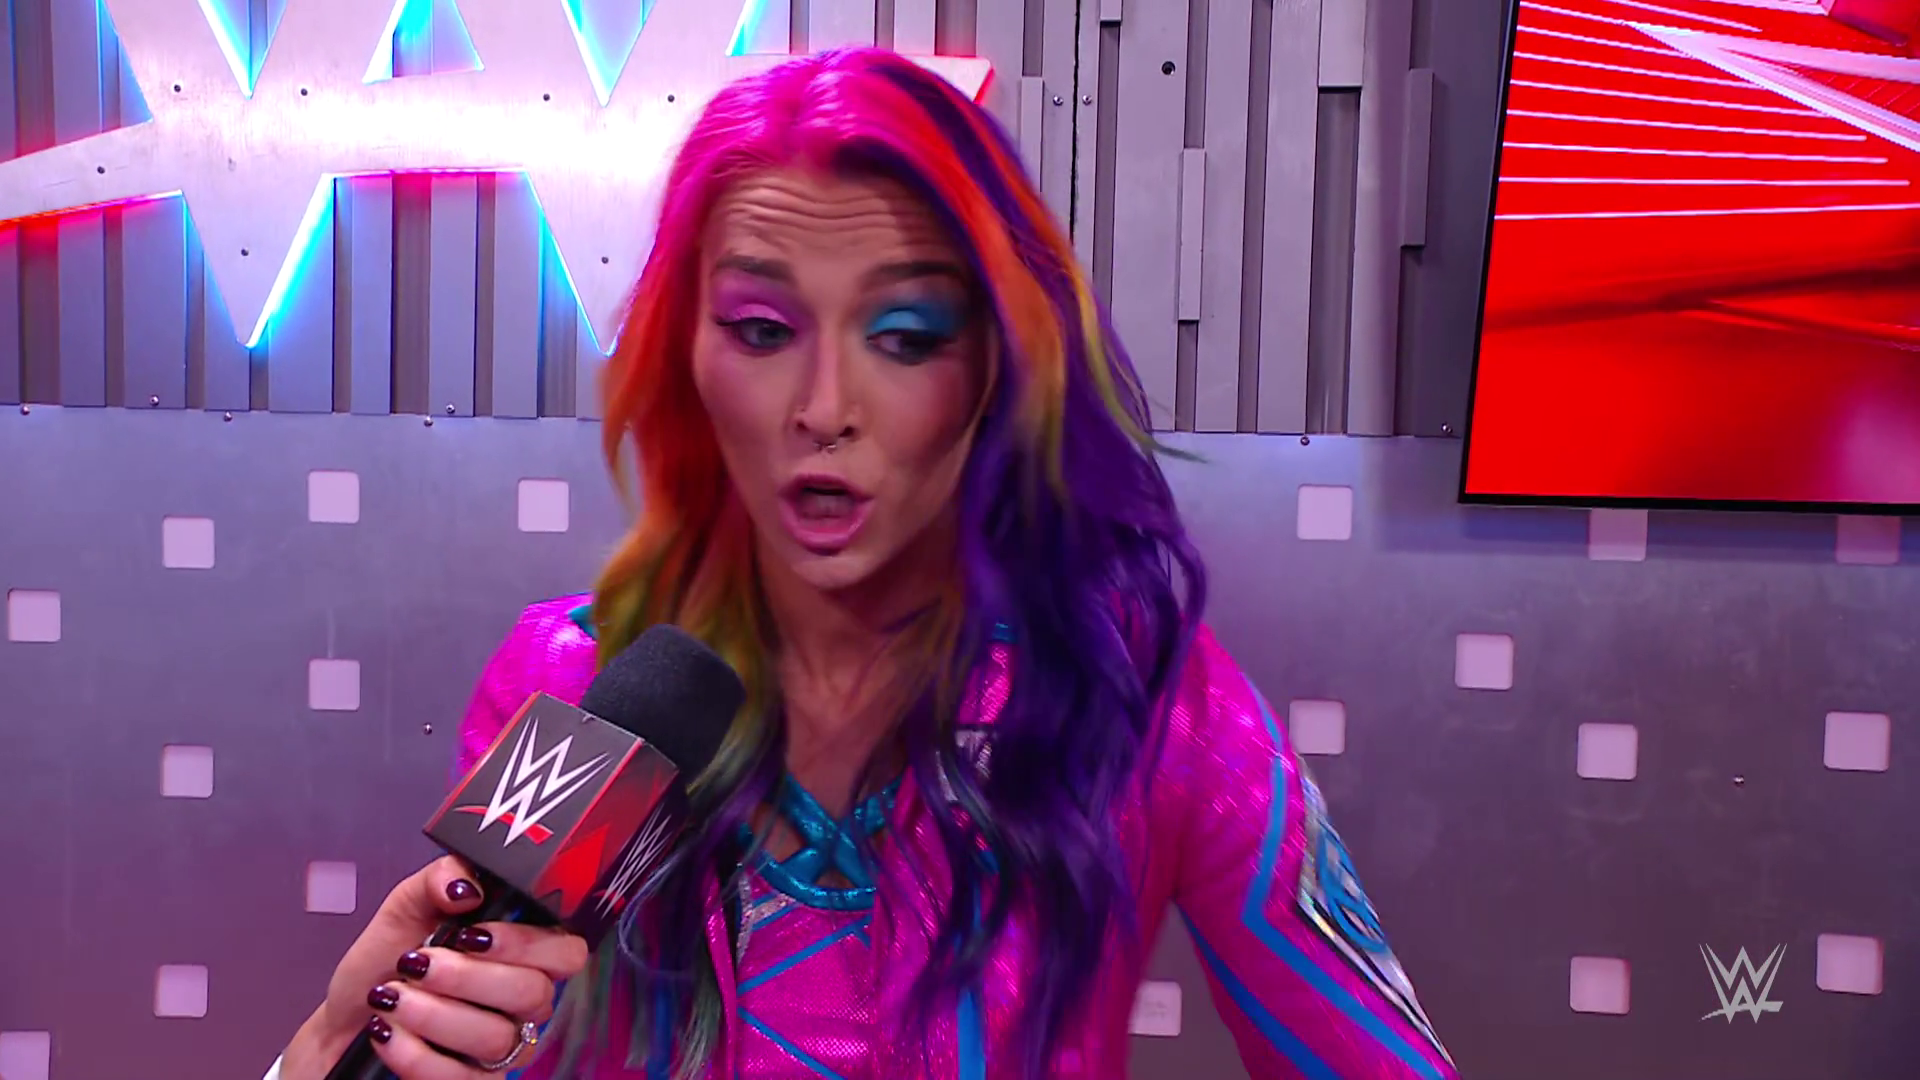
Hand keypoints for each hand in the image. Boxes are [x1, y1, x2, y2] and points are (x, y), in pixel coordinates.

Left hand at [280, 856, 589, 1079]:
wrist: (345, 1017)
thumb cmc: (385, 960)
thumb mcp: (407, 906)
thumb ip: (439, 880)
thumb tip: (467, 885)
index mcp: (523, 953)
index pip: (568, 952)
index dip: (529, 944)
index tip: (472, 934)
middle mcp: (523, 1004)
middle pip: (532, 994)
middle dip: (465, 977)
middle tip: (415, 963)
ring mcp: (504, 1049)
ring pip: (496, 1038)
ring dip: (431, 1014)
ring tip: (390, 997)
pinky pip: (460, 1078)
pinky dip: (413, 1052)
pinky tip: (386, 1031)